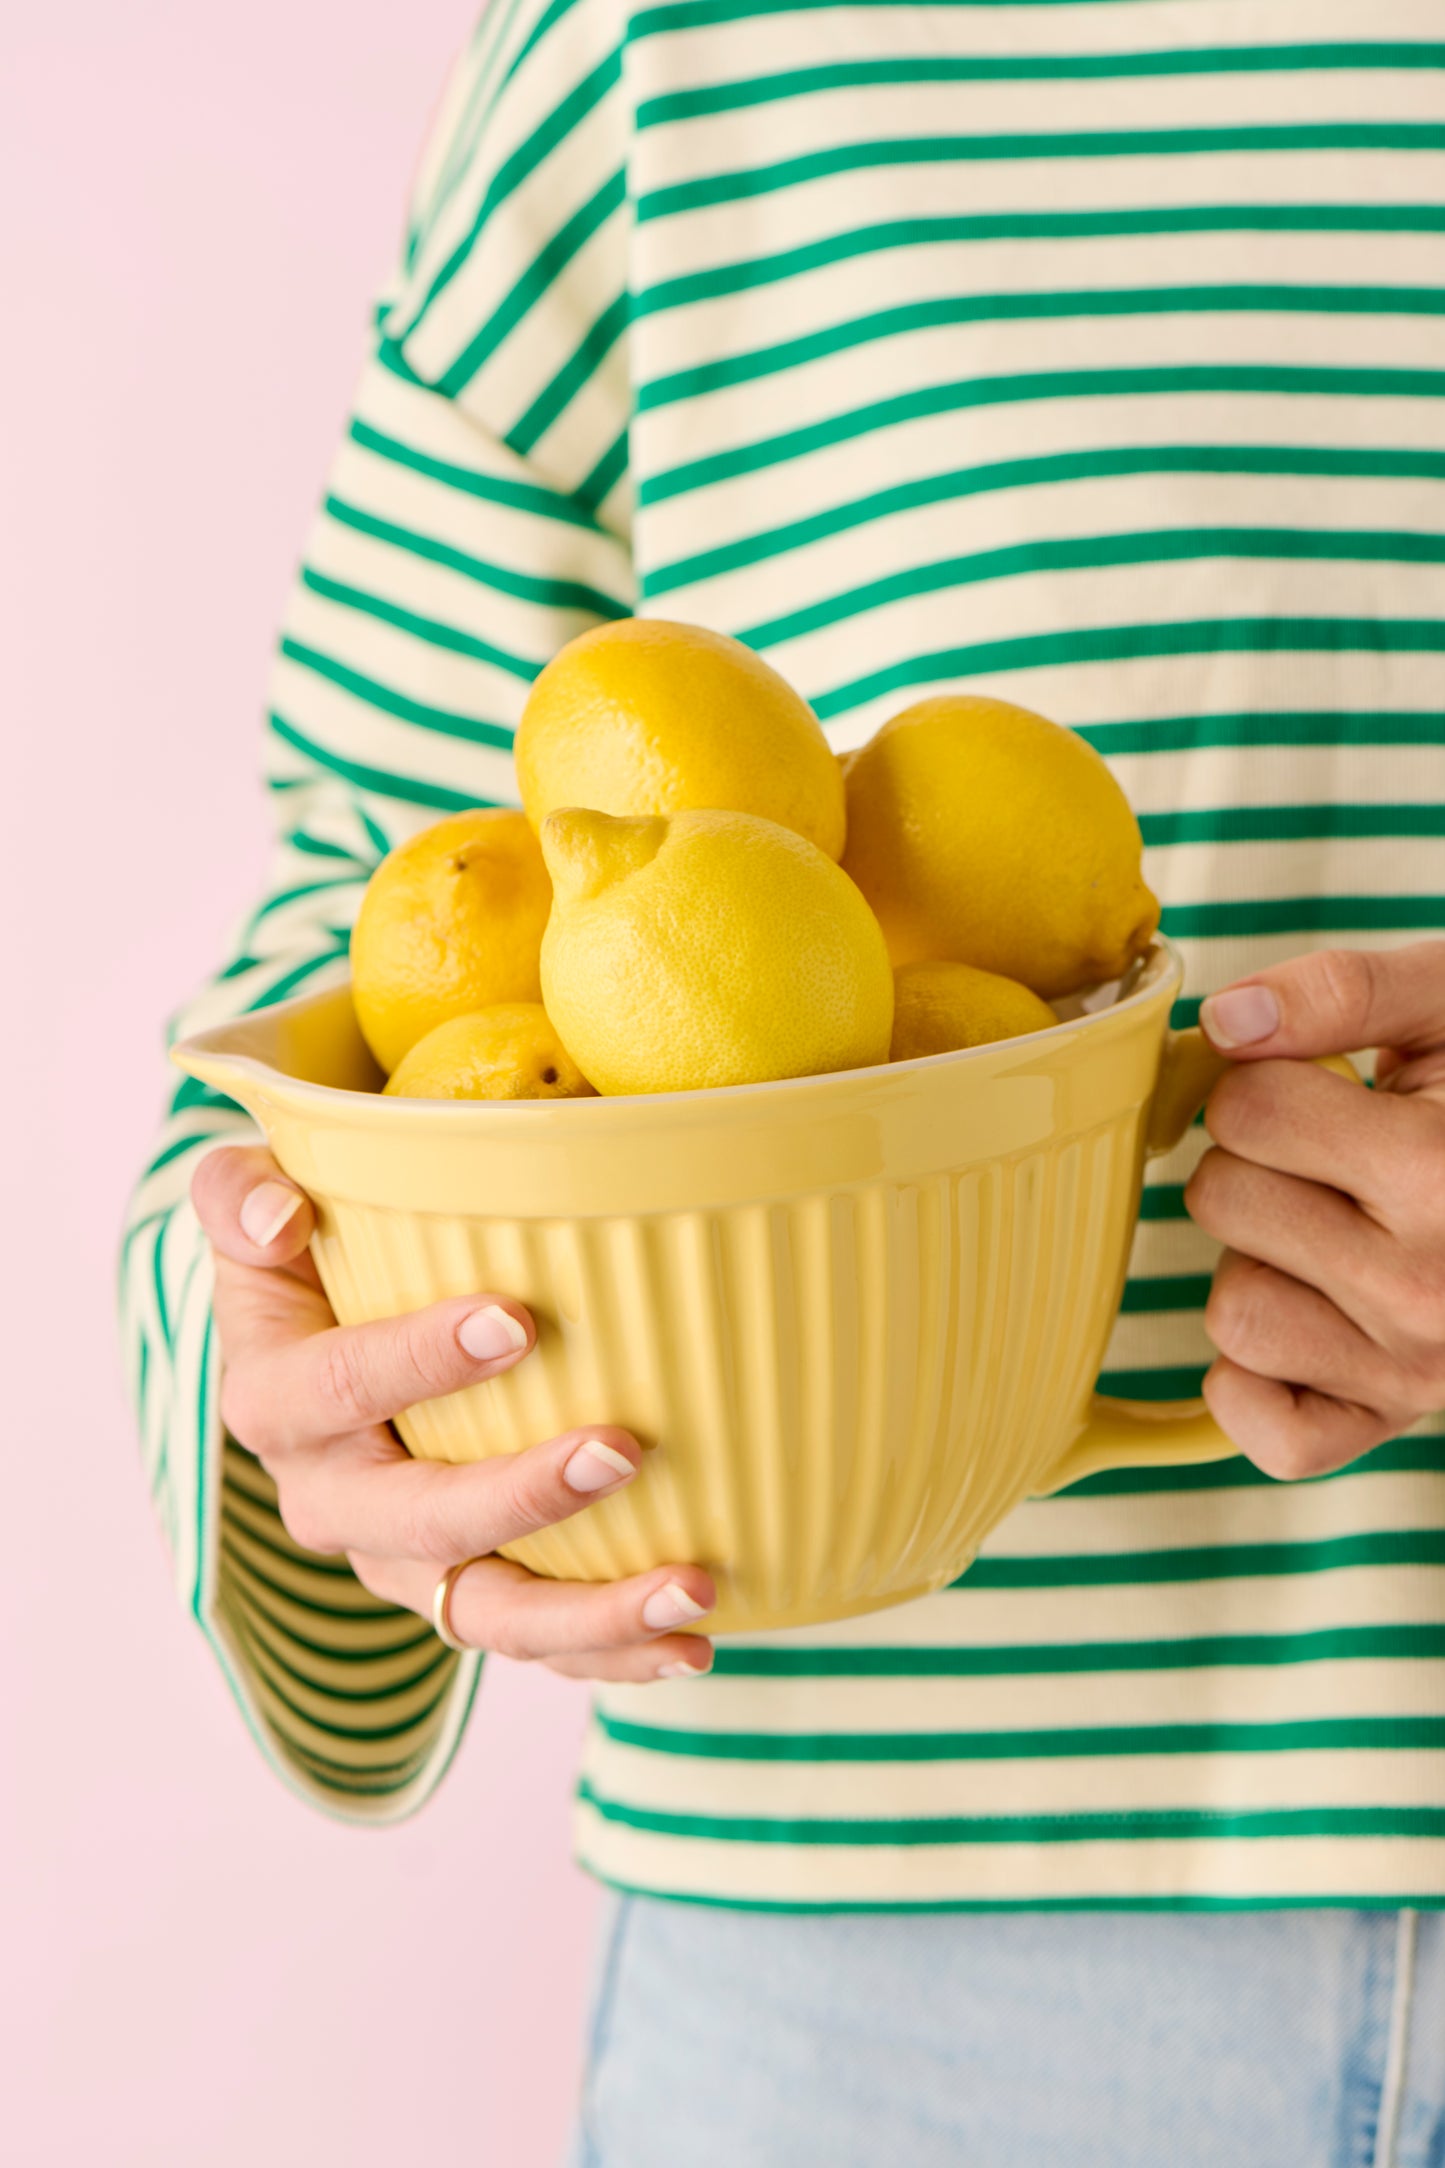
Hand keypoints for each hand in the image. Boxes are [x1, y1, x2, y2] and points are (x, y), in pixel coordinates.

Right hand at [190, 1146, 715, 1679]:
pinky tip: (694, 1644)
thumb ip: (238, 1191)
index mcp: (277, 1399)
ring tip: (690, 1588)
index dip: (420, 1360)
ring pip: (485, 1613)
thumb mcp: (248, 1203)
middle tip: (621, 1449)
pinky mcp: (459, 1596)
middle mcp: (329, 1499)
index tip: (517, 1321)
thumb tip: (281, 1219)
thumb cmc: (307, 1255)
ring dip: (590, 1612)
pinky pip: (533, 1643)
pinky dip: (612, 1652)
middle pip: (420, 1520)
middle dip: (521, 1496)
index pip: (340, 1385)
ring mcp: (398, 1562)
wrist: (316, 1340)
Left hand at [1185, 942, 1444, 1477]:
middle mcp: (1428, 1288)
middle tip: (1332, 1159)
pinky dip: (1254, 1375)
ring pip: (1231, 1309)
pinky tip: (1306, 1311)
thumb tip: (1227, 1021)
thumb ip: (1344, 991)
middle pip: (1223, 1200)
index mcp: (1440, 1171)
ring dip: (1257, 1261)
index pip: (1246, 1108)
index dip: (1265, 1081)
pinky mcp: (1389, 1421)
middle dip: (1256, 1162)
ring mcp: (1413, 1370)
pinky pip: (1260, 1423)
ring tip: (1333, 1229)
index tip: (1320, 1089)